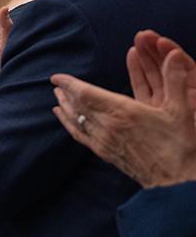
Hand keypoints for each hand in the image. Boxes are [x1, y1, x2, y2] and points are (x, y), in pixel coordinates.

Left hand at [51, 31, 195, 187]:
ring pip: (76, 120)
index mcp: (122, 111)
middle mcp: (108, 126)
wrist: (176, 182)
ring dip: (65, 107)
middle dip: (65, 93)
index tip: (56, 76)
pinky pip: (79, 136)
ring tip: (58, 97)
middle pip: (77, 106)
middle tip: (57, 84)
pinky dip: (68, 125)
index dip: (69, 83)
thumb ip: (175, 79)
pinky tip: (64, 119)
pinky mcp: (104, 153)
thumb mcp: (180, 110)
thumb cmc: (180, 145)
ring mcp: (103, 141)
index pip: (85, 93)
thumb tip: (174, 54)